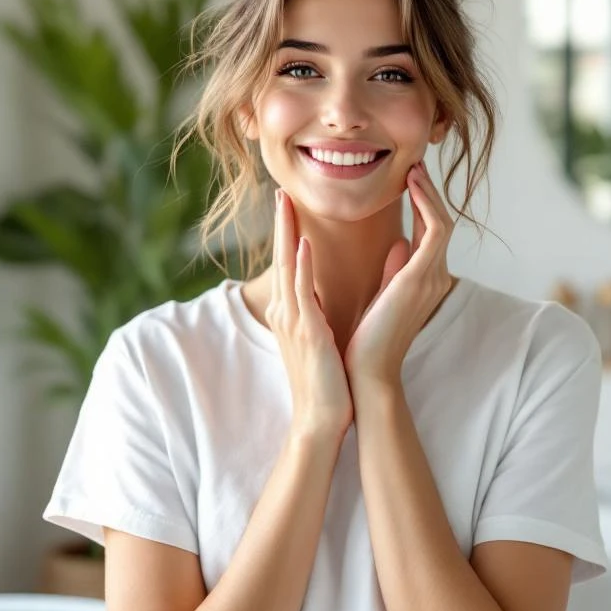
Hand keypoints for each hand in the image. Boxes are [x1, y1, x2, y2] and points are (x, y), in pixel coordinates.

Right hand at [267, 189, 353, 437]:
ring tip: (286, 204)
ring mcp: (293, 320)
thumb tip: (330, 287)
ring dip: (286, 233)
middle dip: (280, 223)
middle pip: (280, 257)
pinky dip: (301, 266)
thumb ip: (323, 309)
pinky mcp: (306, 331)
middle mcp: (286, 312)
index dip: (287, 234)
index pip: (288, 264)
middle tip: (279, 192)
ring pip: (286, 267)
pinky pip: (302, 292)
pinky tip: (303, 244)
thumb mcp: (323, 336)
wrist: (321, 417)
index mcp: (292, 312)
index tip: (289, 207)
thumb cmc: (326, 380)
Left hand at [344, 162, 454, 388]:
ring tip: (413, 168)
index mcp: (423, 280)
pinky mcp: (420, 277)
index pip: (429, 231)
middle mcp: (433, 276)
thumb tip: (398, 244)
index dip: (422, 203)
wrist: (366, 371)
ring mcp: (431, 277)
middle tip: (414, 163)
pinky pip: (435, 230)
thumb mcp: (383, 296)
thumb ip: (394, 269)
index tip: (408, 177)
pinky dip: (427, 205)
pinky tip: (412, 187)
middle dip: (429, 192)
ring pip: (442, 221)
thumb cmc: (367, 339)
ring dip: (428, 193)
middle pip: (440, 221)